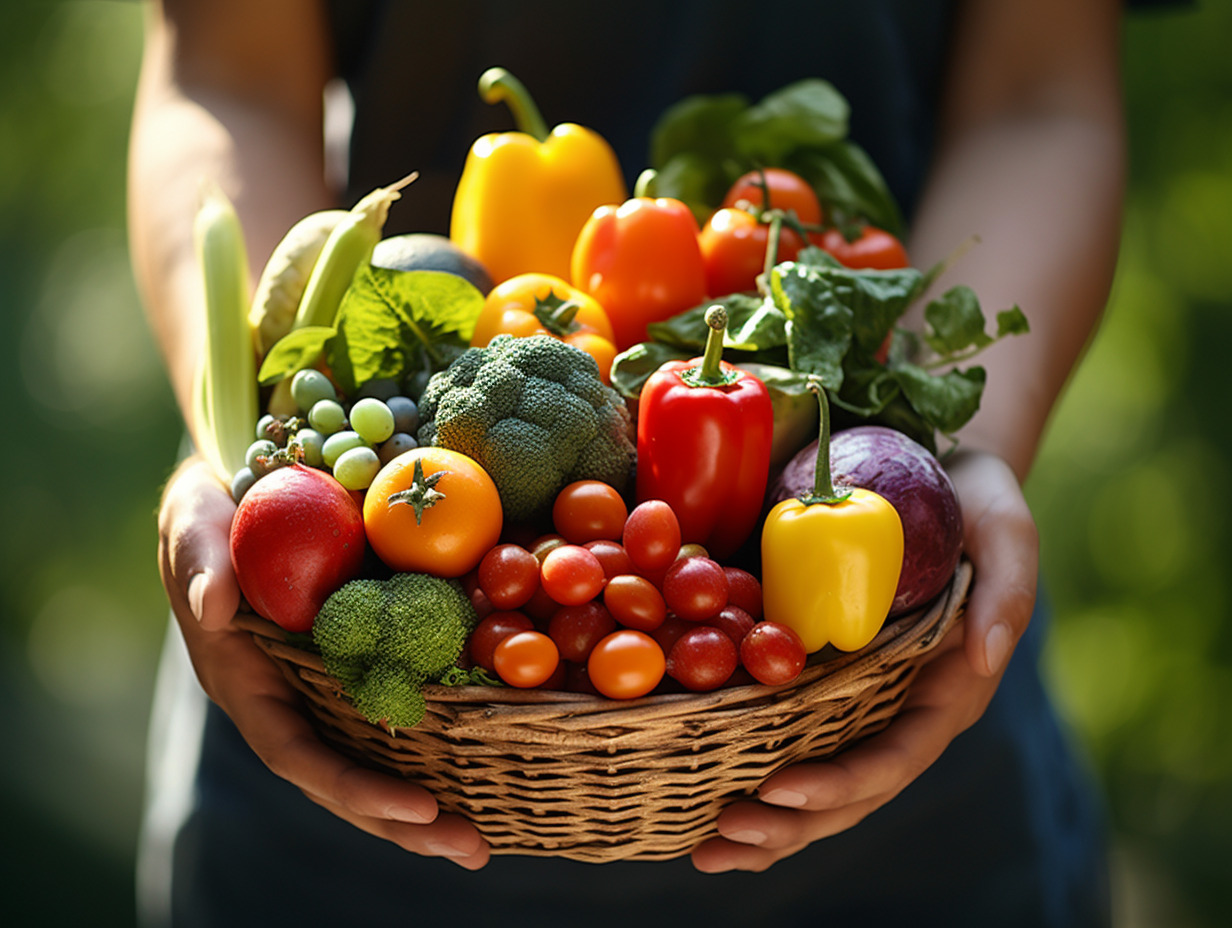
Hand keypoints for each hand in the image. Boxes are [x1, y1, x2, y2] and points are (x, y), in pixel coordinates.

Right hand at [157, 457, 490, 867]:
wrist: (241, 493)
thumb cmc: (210, 512)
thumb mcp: (193, 523)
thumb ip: (200, 561)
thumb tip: (214, 607)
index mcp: (249, 685)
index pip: (298, 754)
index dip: (353, 786)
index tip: (415, 806)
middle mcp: (292, 700)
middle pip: (346, 779)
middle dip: (403, 824)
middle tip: (470, 849)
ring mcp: (329, 688)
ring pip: (378, 759)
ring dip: (429, 802)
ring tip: (482, 841)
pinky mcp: (365, 662)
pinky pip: (401, 710)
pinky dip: (443, 742)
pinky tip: (491, 763)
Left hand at [691, 449, 1037, 871]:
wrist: (947, 482)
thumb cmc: (981, 505)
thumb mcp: (1007, 532)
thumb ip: (1007, 593)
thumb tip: (984, 656)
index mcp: (945, 694)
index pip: (896, 756)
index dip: (840, 781)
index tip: (779, 788)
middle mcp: (903, 713)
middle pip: (851, 792)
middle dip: (788, 824)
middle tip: (718, 839)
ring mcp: (864, 705)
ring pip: (820, 785)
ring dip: (766, 825)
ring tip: (706, 848)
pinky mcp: (829, 684)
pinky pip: (793, 741)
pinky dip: (752, 775)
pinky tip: (705, 800)